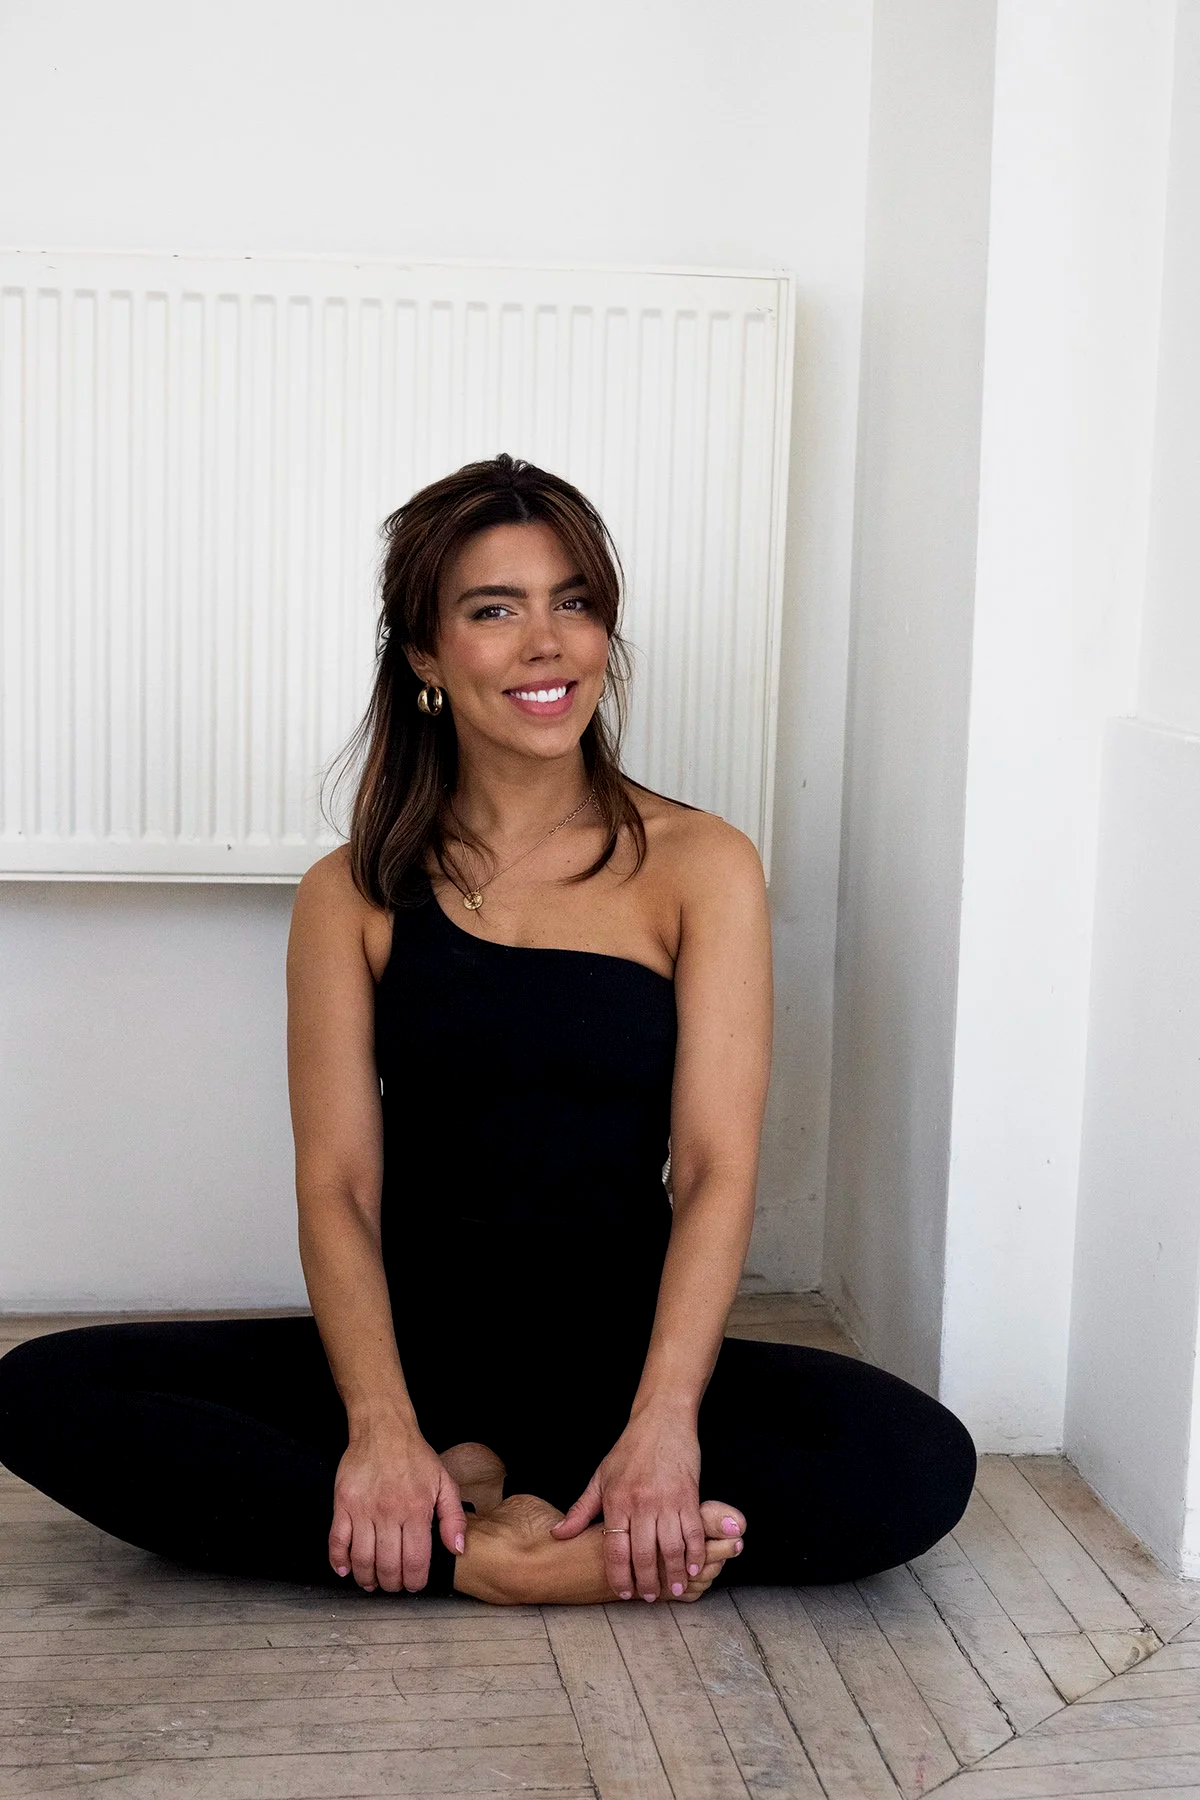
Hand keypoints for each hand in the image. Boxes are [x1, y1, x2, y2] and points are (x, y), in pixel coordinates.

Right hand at [329, 1416, 468, 1593]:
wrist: (383, 1429)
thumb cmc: (415, 1457)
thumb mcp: (444, 1482)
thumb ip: (454, 1518)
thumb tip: (457, 1549)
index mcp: (416, 1509)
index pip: (415, 1561)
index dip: (415, 1581)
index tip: (414, 1584)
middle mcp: (389, 1512)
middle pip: (388, 1566)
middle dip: (392, 1584)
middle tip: (394, 1585)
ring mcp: (363, 1509)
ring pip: (362, 1559)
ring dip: (367, 1578)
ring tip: (372, 1582)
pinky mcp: (343, 1504)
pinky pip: (337, 1541)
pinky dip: (338, 1561)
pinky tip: (345, 1570)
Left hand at [549, 1406, 703, 1599]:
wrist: (661, 1420)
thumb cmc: (629, 1449)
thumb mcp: (600, 1476)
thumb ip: (581, 1509)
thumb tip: (557, 1535)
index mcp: (616, 1501)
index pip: (615, 1550)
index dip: (619, 1576)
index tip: (624, 1592)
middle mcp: (641, 1504)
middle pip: (643, 1555)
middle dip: (647, 1582)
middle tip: (649, 1596)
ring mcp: (666, 1501)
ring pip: (671, 1549)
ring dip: (673, 1573)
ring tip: (673, 1588)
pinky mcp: (689, 1496)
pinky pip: (693, 1533)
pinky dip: (695, 1554)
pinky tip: (694, 1566)